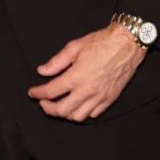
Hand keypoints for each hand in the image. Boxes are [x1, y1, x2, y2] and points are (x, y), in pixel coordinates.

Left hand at [28, 23, 146, 121]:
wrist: (127, 44)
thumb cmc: (102, 42)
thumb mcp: (75, 46)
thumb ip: (57, 61)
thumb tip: (42, 71)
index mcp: (76, 76)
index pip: (51, 92)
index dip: (38, 93)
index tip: (32, 92)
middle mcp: (87, 90)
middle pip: (61, 110)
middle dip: (48, 108)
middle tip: (43, 102)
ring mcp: (99, 97)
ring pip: (77, 116)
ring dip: (65, 114)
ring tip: (60, 105)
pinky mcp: (110, 99)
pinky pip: (93, 114)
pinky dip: (83, 113)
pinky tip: (78, 105)